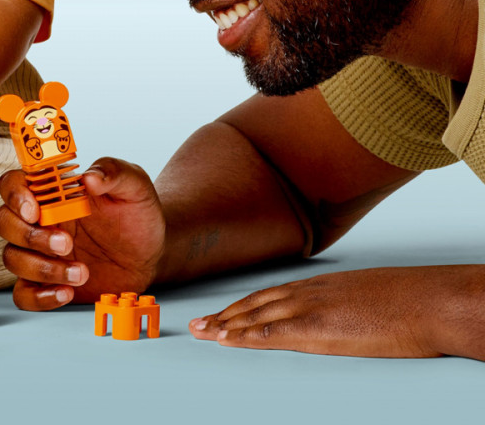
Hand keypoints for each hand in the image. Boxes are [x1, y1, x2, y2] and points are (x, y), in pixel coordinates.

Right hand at [0, 157, 164, 309]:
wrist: (152, 250)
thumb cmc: (136, 212)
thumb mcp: (134, 185)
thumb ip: (114, 172)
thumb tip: (90, 177)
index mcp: (52, 192)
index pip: (12, 184)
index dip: (14, 195)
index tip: (35, 210)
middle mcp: (39, 220)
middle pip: (3, 222)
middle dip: (30, 236)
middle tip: (67, 245)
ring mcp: (40, 253)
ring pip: (12, 258)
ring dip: (42, 269)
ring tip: (82, 272)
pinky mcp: (48, 282)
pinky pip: (23, 294)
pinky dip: (40, 297)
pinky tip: (67, 292)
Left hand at [189, 265, 484, 358]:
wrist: (428, 300)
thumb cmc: (407, 301)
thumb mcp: (365, 295)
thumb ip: (343, 303)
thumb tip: (339, 314)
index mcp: (319, 286)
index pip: (270, 295)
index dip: (242, 306)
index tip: (222, 314)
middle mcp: (308, 293)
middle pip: (255, 304)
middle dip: (224, 315)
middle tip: (197, 325)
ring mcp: (312, 308)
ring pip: (257, 316)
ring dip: (227, 325)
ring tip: (203, 333)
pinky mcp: (320, 327)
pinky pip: (276, 332)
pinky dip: (250, 335)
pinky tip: (231, 340)